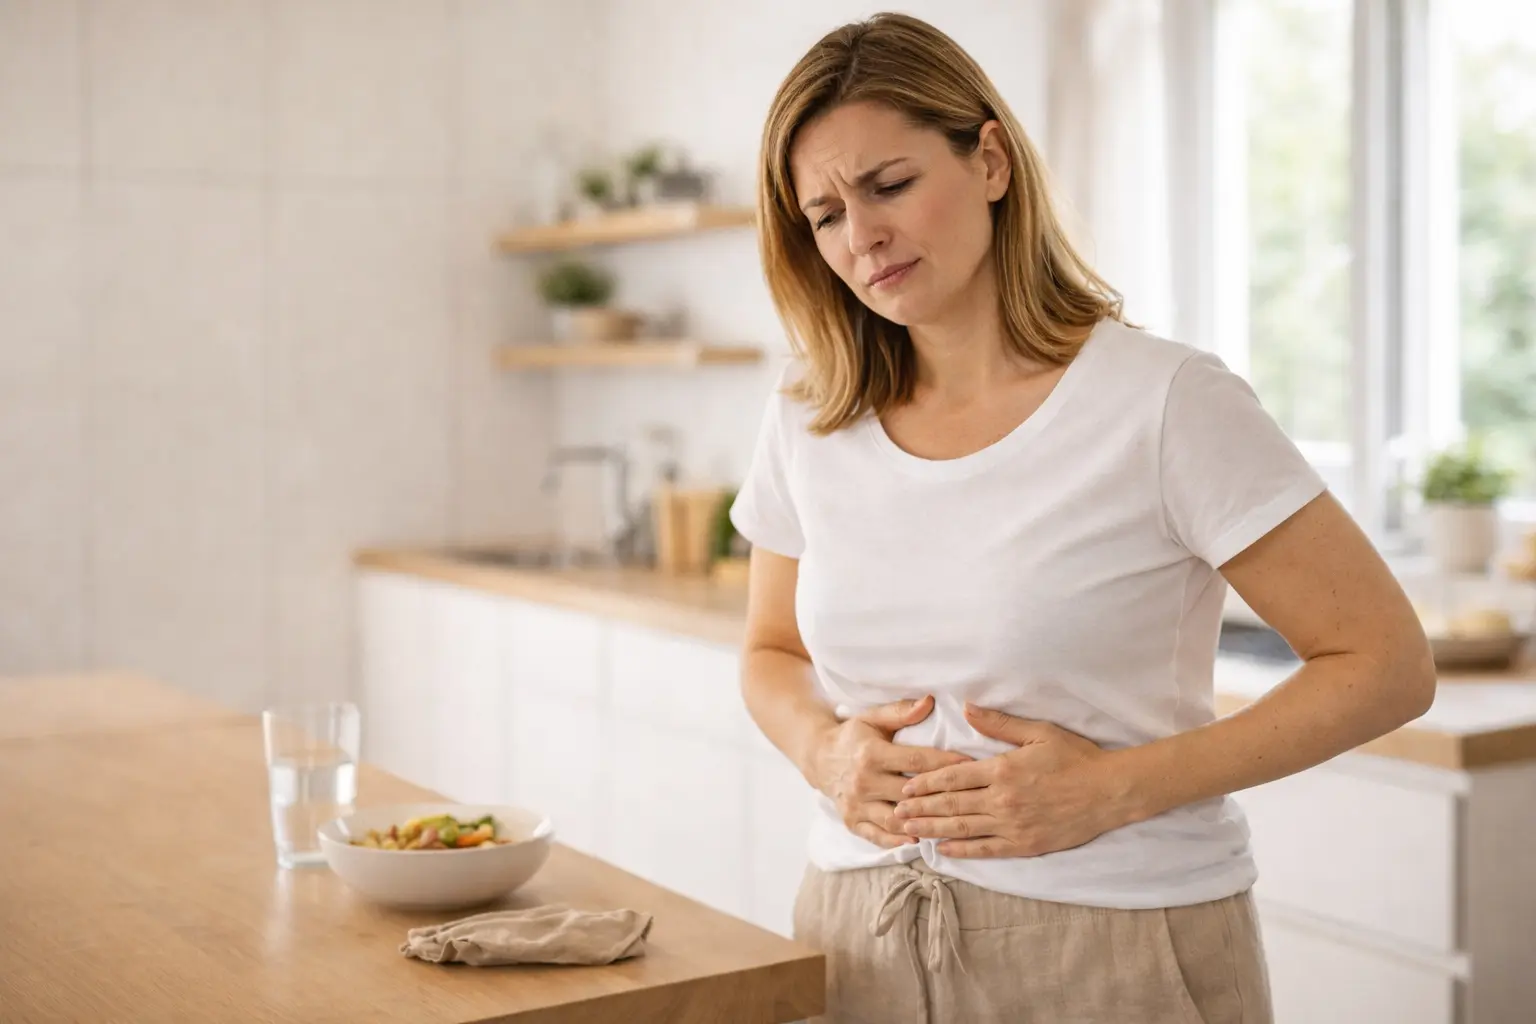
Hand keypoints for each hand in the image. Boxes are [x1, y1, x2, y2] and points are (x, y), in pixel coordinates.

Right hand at [809, 695, 974, 849]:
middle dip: (940, 797)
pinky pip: (877, 836)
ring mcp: (856, 804)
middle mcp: (862, 782)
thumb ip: (901, 712)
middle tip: (968, 799)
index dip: (944, 763)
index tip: (970, 765)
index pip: (915, 761)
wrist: (819, 758)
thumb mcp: (873, 718)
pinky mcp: (851, 821)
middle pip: (909, 794)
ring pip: (895, 820)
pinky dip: (898, 841)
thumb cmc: (853, 736)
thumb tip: (929, 701)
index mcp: (871, 754)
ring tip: (948, 823)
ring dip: (922, 823)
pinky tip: (918, 839)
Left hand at [893, 703, 1124, 857]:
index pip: (954, 776)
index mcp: (1002, 769)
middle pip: (952, 804)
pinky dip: (962, 850)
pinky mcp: (1025, 844)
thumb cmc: (1076, 758)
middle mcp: (1002, 799)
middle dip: (920, 808)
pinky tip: (943, 850)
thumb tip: (967, 708)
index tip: (905, 785)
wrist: (1109, 791)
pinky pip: (987, 848)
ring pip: (963, 828)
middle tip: (894, 811)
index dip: (926, 782)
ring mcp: (1013, 824)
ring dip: (933, 829)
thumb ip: (999, 724)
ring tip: (908, 829)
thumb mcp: (1038, 732)